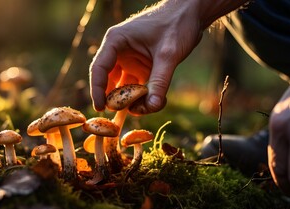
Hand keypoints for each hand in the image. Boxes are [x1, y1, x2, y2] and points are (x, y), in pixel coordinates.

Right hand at [89, 0, 246, 114]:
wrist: (192, 15)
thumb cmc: (177, 24)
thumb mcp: (169, 54)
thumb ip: (160, 81)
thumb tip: (153, 107)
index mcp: (116, 41)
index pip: (99, 68)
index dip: (97, 90)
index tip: (100, 108)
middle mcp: (118, 52)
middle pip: (108, 81)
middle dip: (116, 99)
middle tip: (126, 113)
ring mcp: (129, 60)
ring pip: (123, 87)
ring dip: (131, 100)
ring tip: (145, 109)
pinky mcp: (140, 68)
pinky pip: (136, 87)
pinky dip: (143, 97)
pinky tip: (155, 103)